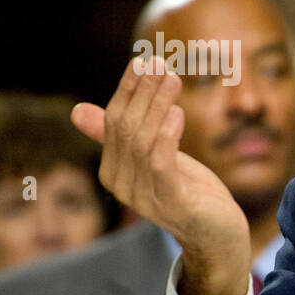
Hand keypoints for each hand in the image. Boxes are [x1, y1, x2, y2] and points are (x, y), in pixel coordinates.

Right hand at [71, 57, 250, 294]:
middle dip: (144, 92)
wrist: (218, 234)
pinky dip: (167, 135)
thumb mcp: (155, 156)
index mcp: (112, 170)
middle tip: (162, 63)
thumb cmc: (188, 192)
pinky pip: (160, 163)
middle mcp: (120, 183)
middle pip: (126, 127)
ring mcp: (143, 195)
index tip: (144, 60)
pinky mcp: (170, 202)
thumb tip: (77, 110)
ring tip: (173, 80)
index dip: (128, 89)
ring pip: (142, 141)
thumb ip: (123, 135)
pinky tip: (178, 114)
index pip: (114, 121)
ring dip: (158, 106)